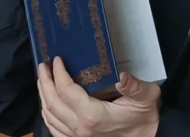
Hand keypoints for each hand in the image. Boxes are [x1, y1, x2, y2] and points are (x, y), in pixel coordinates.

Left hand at [38, 57, 159, 136]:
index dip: (59, 74)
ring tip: (43, 80)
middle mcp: (80, 129)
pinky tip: (48, 104)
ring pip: (49, 117)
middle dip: (45, 82)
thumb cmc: (145, 117)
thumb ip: (134, 86)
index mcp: (93, 116)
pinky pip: (54, 129)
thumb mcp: (146, 96)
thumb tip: (122, 76)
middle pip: (52, 103)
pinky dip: (47, 115)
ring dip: (43, 96)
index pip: (66, 91)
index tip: (58, 60)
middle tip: (43, 66)